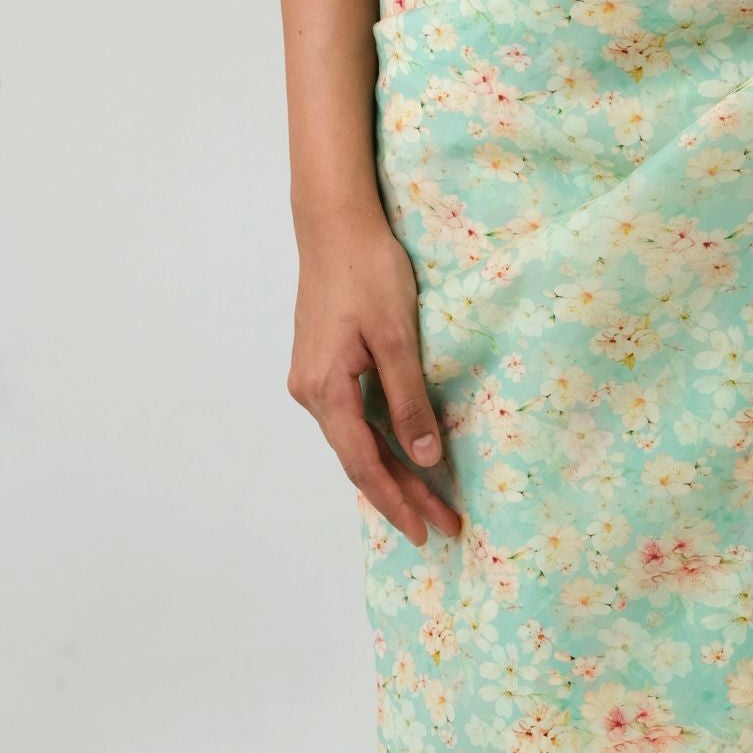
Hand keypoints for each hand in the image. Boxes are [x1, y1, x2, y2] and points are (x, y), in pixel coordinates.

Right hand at [288, 202, 460, 541]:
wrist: (334, 223)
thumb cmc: (368, 271)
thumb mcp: (397, 338)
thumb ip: (410, 401)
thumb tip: (425, 459)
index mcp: (324, 390)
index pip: (364, 464)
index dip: (398, 501)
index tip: (428, 530)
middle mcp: (310, 392)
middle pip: (359, 459)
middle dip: (402, 495)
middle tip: (442, 525)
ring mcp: (312, 379)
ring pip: (355, 440)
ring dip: (393, 470)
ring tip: (430, 500)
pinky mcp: (322, 365)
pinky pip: (351, 419)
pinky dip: (380, 442)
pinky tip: (402, 454)